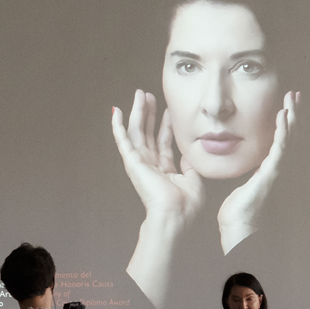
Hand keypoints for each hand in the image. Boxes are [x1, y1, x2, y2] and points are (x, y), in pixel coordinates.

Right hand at [114, 91, 204, 308]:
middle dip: (149, 113)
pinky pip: (122, 140)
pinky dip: (117, 125)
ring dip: (137, 112)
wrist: (174, 215)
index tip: (168, 109)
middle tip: (149, 95)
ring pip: (136, 131)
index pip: (164, 142)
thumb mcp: (194, 179)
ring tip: (139, 94)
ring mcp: (140, 163)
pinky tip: (115, 111)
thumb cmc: (186, 204)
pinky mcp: (132, 161)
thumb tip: (189, 153)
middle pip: (148, 133)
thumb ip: (190, 164)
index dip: (166, 125)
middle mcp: (150, 165)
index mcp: (165, 170)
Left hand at [217, 91, 297, 253]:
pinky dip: (283, 130)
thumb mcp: (240, 182)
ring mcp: (277, 169)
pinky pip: (280, 147)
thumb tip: (234, 159)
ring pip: (289, 137)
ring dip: (292, 116)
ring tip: (293, 98)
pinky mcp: (271, 172)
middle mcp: (277, 166)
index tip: (286, 104)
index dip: (285, 121)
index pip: (281, 139)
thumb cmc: (237, 209)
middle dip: (294, 113)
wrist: (239, 225)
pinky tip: (283, 116)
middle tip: (296, 94)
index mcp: (269, 168)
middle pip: (291, 135)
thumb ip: (243, 171)